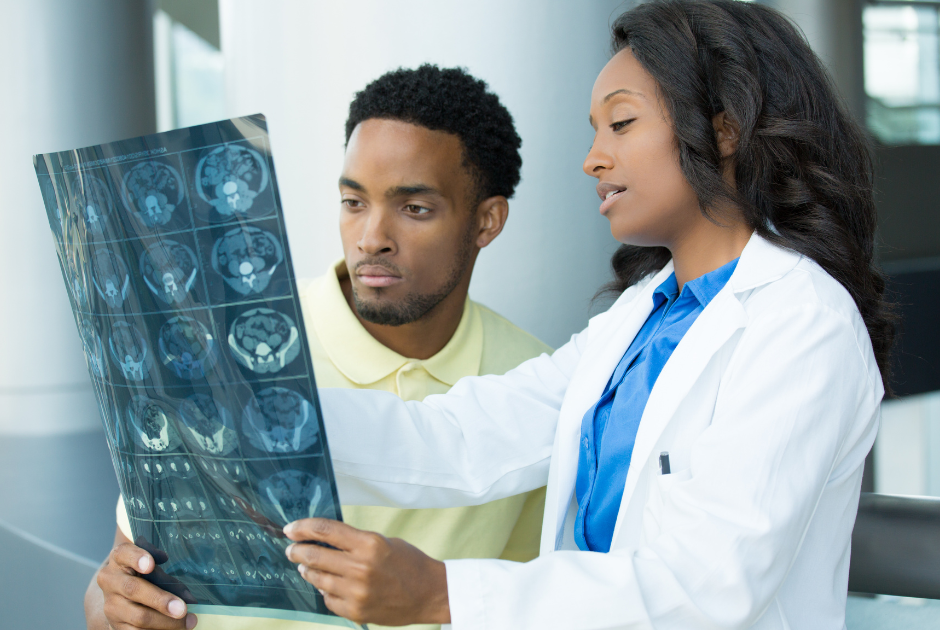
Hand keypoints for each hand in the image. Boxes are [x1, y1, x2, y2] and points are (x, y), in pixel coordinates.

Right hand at [96, 541, 197, 628]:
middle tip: (182, 609)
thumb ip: (166, 576)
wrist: (120, 595)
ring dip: (165, 622)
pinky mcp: (114, 625)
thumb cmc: (144, 574)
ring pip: (137, 616)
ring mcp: (110, 604)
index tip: (150, 565)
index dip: (137, 558)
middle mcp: (110, 580)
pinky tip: (174, 629)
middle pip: (133, 589)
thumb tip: (189, 599)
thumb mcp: (154, 567)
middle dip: (160, 600)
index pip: (124, 553)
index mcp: (119, 557)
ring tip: (188, 622)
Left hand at [284, 518, 449, 625]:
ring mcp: (357, 592)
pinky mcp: (356, 611)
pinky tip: (325, 585)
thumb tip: (322, 540)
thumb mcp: (382, 542)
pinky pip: (328, 599)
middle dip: (297, 551)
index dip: (303, 528)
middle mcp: (361, 567)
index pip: (325, 530)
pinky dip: (324, 590)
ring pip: (317, 579)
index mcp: (369, 544)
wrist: (430, 593)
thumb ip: (353, 542)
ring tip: (304, 567)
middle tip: (291, 549)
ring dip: (307, 571)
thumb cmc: (408, 563)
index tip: (290, 529)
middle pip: (314, 556)